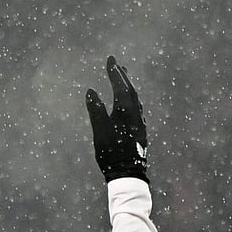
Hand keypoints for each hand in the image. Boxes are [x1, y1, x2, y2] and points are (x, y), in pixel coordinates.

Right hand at [86, 56, 147, 182]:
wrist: (128, 171)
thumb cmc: (112, 151)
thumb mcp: (100, 130)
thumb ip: (95, 110)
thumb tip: (91, 92)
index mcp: (125, 110)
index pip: (120, 86)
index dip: (114, 72)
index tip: (111, 59)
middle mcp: (135, 113)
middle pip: (130, 90)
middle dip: (123, 77)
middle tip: (118, 66)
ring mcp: (139, 122)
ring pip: (135, 99)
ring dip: (128, 87)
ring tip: (123, 80)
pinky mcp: (140, 130)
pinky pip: (136, 108)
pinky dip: (131, 100)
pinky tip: (128, 103)